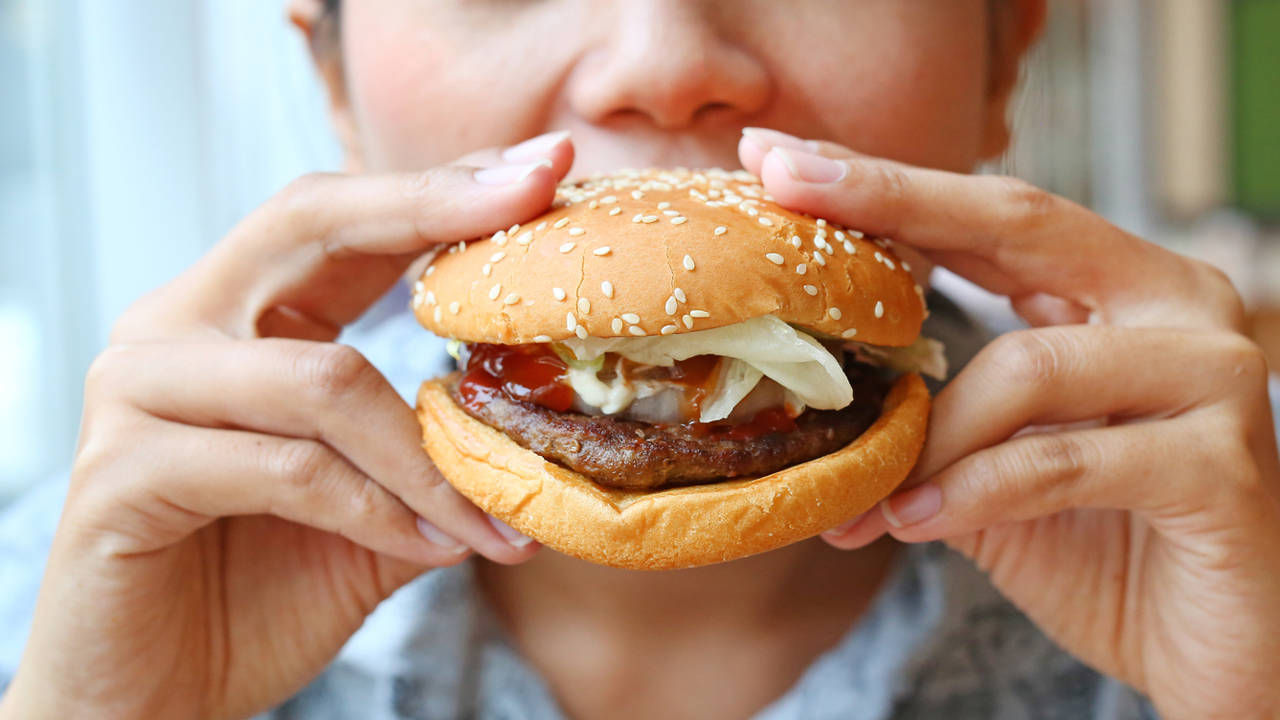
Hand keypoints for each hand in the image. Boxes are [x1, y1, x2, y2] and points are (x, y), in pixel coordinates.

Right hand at [0, 132, 573, 719]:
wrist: (153, 696)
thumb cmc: (260, 588)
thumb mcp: (375, 507)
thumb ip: (436, 452)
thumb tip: (551, 429)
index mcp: (236, 315)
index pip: (342, 218)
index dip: (443, 186)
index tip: (547, 163)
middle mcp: (178, 328)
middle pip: (308, 222)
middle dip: (432, 206)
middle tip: (534, 192)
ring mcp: (139, 394)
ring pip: (319, 377)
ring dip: (427, 456)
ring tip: (494, 518)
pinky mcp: (121, 476)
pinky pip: (283, 468)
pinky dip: (375, 510)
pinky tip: (428, 547)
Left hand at [739, 128, 1279, 719]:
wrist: (1219, 654)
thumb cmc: (1106, 548)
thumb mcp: (1001, 468)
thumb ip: (933, 419)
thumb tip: (806, 398)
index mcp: (1126, 291)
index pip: (994, 216)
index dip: (887, 181)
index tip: (779, 156)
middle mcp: (1179, 308)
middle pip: (1019, 223)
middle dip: (890, 198)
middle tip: (782, 180)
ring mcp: (1212, 379)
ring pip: (1028, 365)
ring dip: (925, 435)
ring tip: (860, 492)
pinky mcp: (1222, 467)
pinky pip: (1059, 461)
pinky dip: (970, 493)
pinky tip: (913, 523)